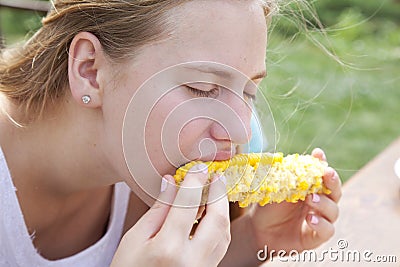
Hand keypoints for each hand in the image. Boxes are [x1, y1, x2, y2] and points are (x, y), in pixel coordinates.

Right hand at [111, 164, 230, 266]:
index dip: (195, 181)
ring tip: (216, 192)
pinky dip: (220, 226)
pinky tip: (212, 215)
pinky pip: (221, 246)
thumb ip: (157, 210)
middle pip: (217, 219)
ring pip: (224, 234)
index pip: (188, 205)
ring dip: (223, 209)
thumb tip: (171, 182)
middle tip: (215, 176)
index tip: (199, 167)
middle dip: (218, 194)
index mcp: (168, 249)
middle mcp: (192, 260)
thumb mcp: (134, 240)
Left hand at [248, 148, 341, 252]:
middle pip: (335, 191)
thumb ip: (283, 176)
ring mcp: (319, 220)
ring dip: (325, 203)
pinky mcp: (316, 237)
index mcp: (309, 188)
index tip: (318, 153)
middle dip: (333, 181)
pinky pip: (327, 230)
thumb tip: (283, 157)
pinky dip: (321, 224)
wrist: (258, 232)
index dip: (321, 163)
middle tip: (327, 174)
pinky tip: (309, 219)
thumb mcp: (274, 190)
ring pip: (334, 210)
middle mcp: (318, 203)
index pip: (321, 174)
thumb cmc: (267, 208)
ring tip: (311, 199)